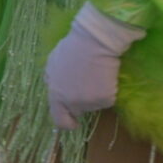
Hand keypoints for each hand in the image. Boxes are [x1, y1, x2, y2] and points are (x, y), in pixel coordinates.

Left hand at [45, 4, 145, 130]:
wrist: (95, 40)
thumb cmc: (73, 46)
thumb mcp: (54, 62)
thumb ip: (53, 79)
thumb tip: (57, 87)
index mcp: (56, 94)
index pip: (58, 119)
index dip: (66, 122)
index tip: (74, 122)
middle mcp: (71, 102)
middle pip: (78, 111)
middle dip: (82, 102)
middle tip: (89, 88)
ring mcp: (88, 103)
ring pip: (94, 104)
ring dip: (95, 93)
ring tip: (96, 73)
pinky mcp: (105, 99)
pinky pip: (108, 98)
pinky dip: (109, 89)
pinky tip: (106, 74)